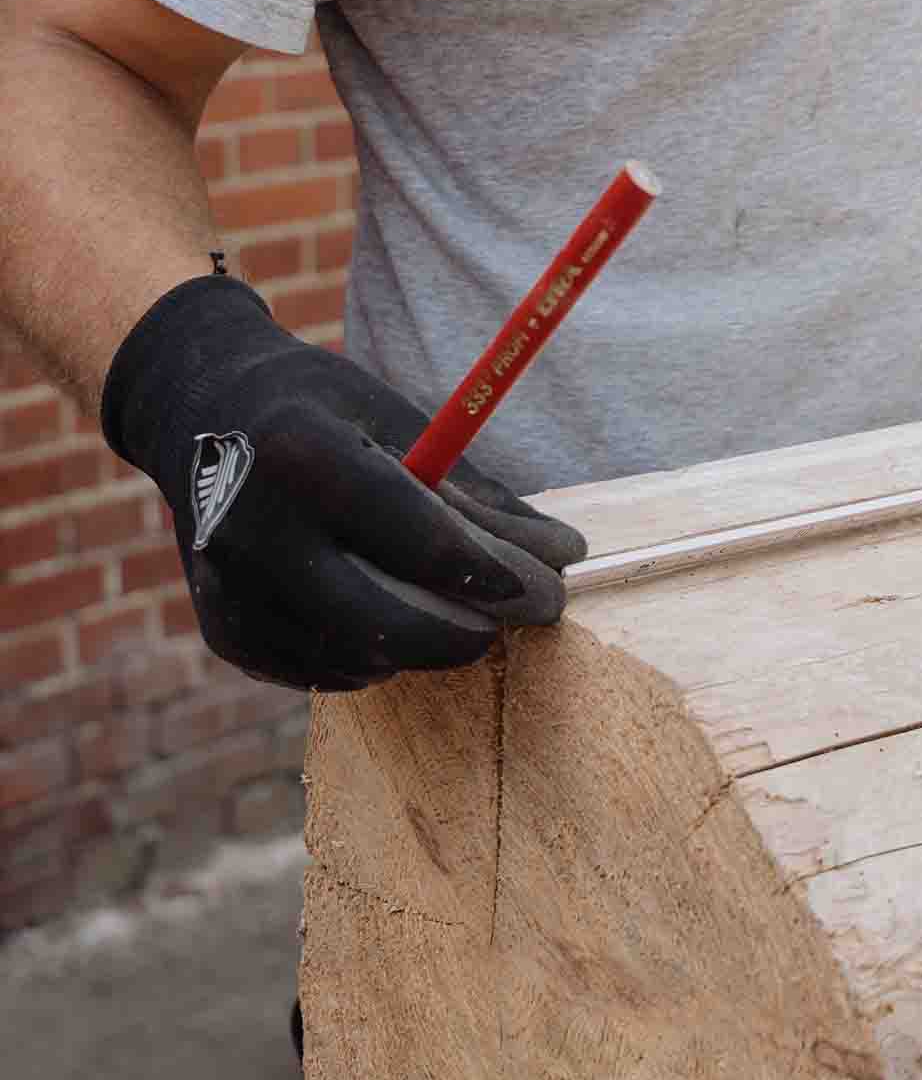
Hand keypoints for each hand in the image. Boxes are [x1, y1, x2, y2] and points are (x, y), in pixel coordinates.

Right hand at [101, 276, 586, 689]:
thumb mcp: (404, 421)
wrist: (201, 408)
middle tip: (508, 624)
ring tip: (453, 619)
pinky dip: (368, 663)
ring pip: (354, 658)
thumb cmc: (327, 410)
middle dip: (464, 636)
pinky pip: (315, 671)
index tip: (547, 589)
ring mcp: (227, 584)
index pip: (420, 543)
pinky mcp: (220, 626)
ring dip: (421, 650)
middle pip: (382, 623)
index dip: (494, 577)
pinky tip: (390, 632)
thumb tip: (561, 555)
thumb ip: (479, 496)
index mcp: (306, 457)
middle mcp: (254, 527)